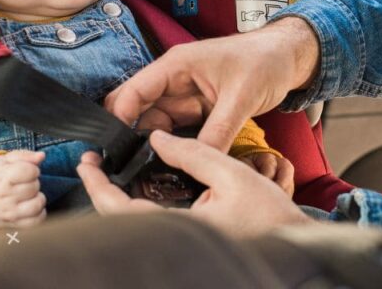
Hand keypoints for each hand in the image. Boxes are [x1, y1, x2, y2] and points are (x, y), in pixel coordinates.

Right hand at [0, 150, 46, 228]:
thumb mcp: (4, 160)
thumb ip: (24, 156)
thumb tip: (41, 156)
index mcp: (0, 178)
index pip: (28, 171)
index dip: (32, 169)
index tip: (27, 170)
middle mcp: (3, 197)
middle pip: (34, 187)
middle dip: (33, 182)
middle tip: (24, 183)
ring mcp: (8, 213)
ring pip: (37, 204)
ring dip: (38, 198)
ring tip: (29, 195)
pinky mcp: (12, 225)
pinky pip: (36, 221)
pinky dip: (39, 213)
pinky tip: (31, 206)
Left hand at [77, 131, 310, 235]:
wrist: (294, 243)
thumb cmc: (270, 214)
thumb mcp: (232, 173)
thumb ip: (193, 153)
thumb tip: (158, 138)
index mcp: (181, 228)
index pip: (121, 210)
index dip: (98, 186)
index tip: (87, 163)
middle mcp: (176, 240)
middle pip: (121, 220)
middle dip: (102, 190)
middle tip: (94, 163)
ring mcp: (181, 243)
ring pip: (135, 223)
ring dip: (119, 198)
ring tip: (112, 169)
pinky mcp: (189, 242)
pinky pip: (153, 225)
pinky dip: (140, 204)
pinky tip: (141, 185)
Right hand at [105, 17, 319, 151]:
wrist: (288, 58)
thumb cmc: (265, 61)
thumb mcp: (241, 98)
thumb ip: (219, 131)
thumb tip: (200, 161)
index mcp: (176, 66)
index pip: (134, 91)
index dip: (120, 119)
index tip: (115, 150)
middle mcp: (174, 80)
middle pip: (138, 110)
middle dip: (131, 136)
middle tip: (130, 167)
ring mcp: (184, 96)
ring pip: (155, 124)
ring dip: (153, 145)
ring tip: (150, 172)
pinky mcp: (197, 109)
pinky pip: (176, 131)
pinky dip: (173, 146)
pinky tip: (173, 165)